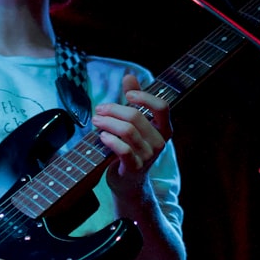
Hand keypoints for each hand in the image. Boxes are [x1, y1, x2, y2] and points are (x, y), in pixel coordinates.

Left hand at [91, 74, 170, 197]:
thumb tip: (130, 76)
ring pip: (127, 131)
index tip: (127, 95)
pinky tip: (102, 136)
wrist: (129, 182)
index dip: (145, 97)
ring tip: (96, 121)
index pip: (162, 107)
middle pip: (136, 116)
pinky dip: (110, 139)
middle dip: (114, 109)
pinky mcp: (134, 167)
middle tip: (99, 109)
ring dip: (107, 122)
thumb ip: (135, 99)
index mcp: (164, 128)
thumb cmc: (132, 148)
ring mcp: (148, 156)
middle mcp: (160, 142)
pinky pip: (123, 149)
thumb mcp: (136, 123)